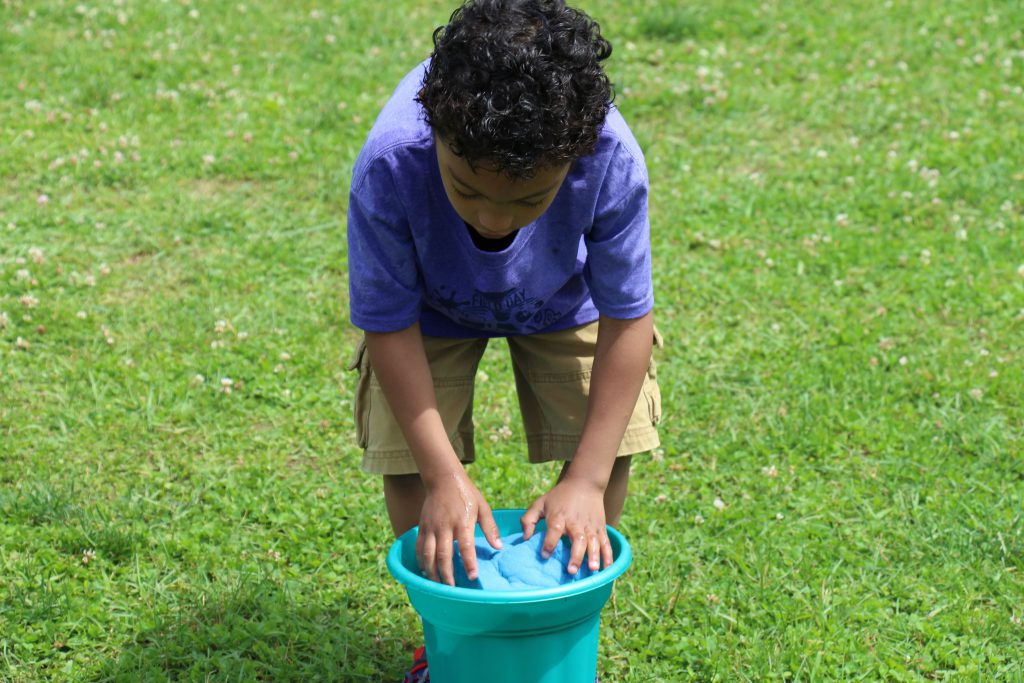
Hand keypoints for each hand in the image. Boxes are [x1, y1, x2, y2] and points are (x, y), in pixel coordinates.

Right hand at [416, 469, 501, 585]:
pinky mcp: (422, 526)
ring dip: (432, 571)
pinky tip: (425, 570)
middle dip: (447, 574)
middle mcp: (445, 526)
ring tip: (438, 584)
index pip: (466, 547)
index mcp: (462, 521)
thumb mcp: (483, 507)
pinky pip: (419, 547)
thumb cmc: (466, 494)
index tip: (472, 577)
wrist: (443, 479)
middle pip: (443, 555)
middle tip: (452, 588)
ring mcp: (431, 527)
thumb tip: (499, 547)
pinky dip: (421, 561)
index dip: (468, 563)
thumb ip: (490, 528)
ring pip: (428, 554)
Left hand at [521, 476, 612, 574]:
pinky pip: (606, 542)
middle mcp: (576, 522)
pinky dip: (608, 555)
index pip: (554, 530)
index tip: (544, 555)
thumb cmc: (559, 496)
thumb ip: (528, 520)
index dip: (549, 543)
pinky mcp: (601, 527)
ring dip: (594, 556)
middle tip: (571, 571)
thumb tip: (525, 539)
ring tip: (592, 570)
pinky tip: (607, 568)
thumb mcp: (540, 503)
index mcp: (559, 516)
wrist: (584, 482)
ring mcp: (590, 525)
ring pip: (594, 542)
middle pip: (578, 539)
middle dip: (576, 556)